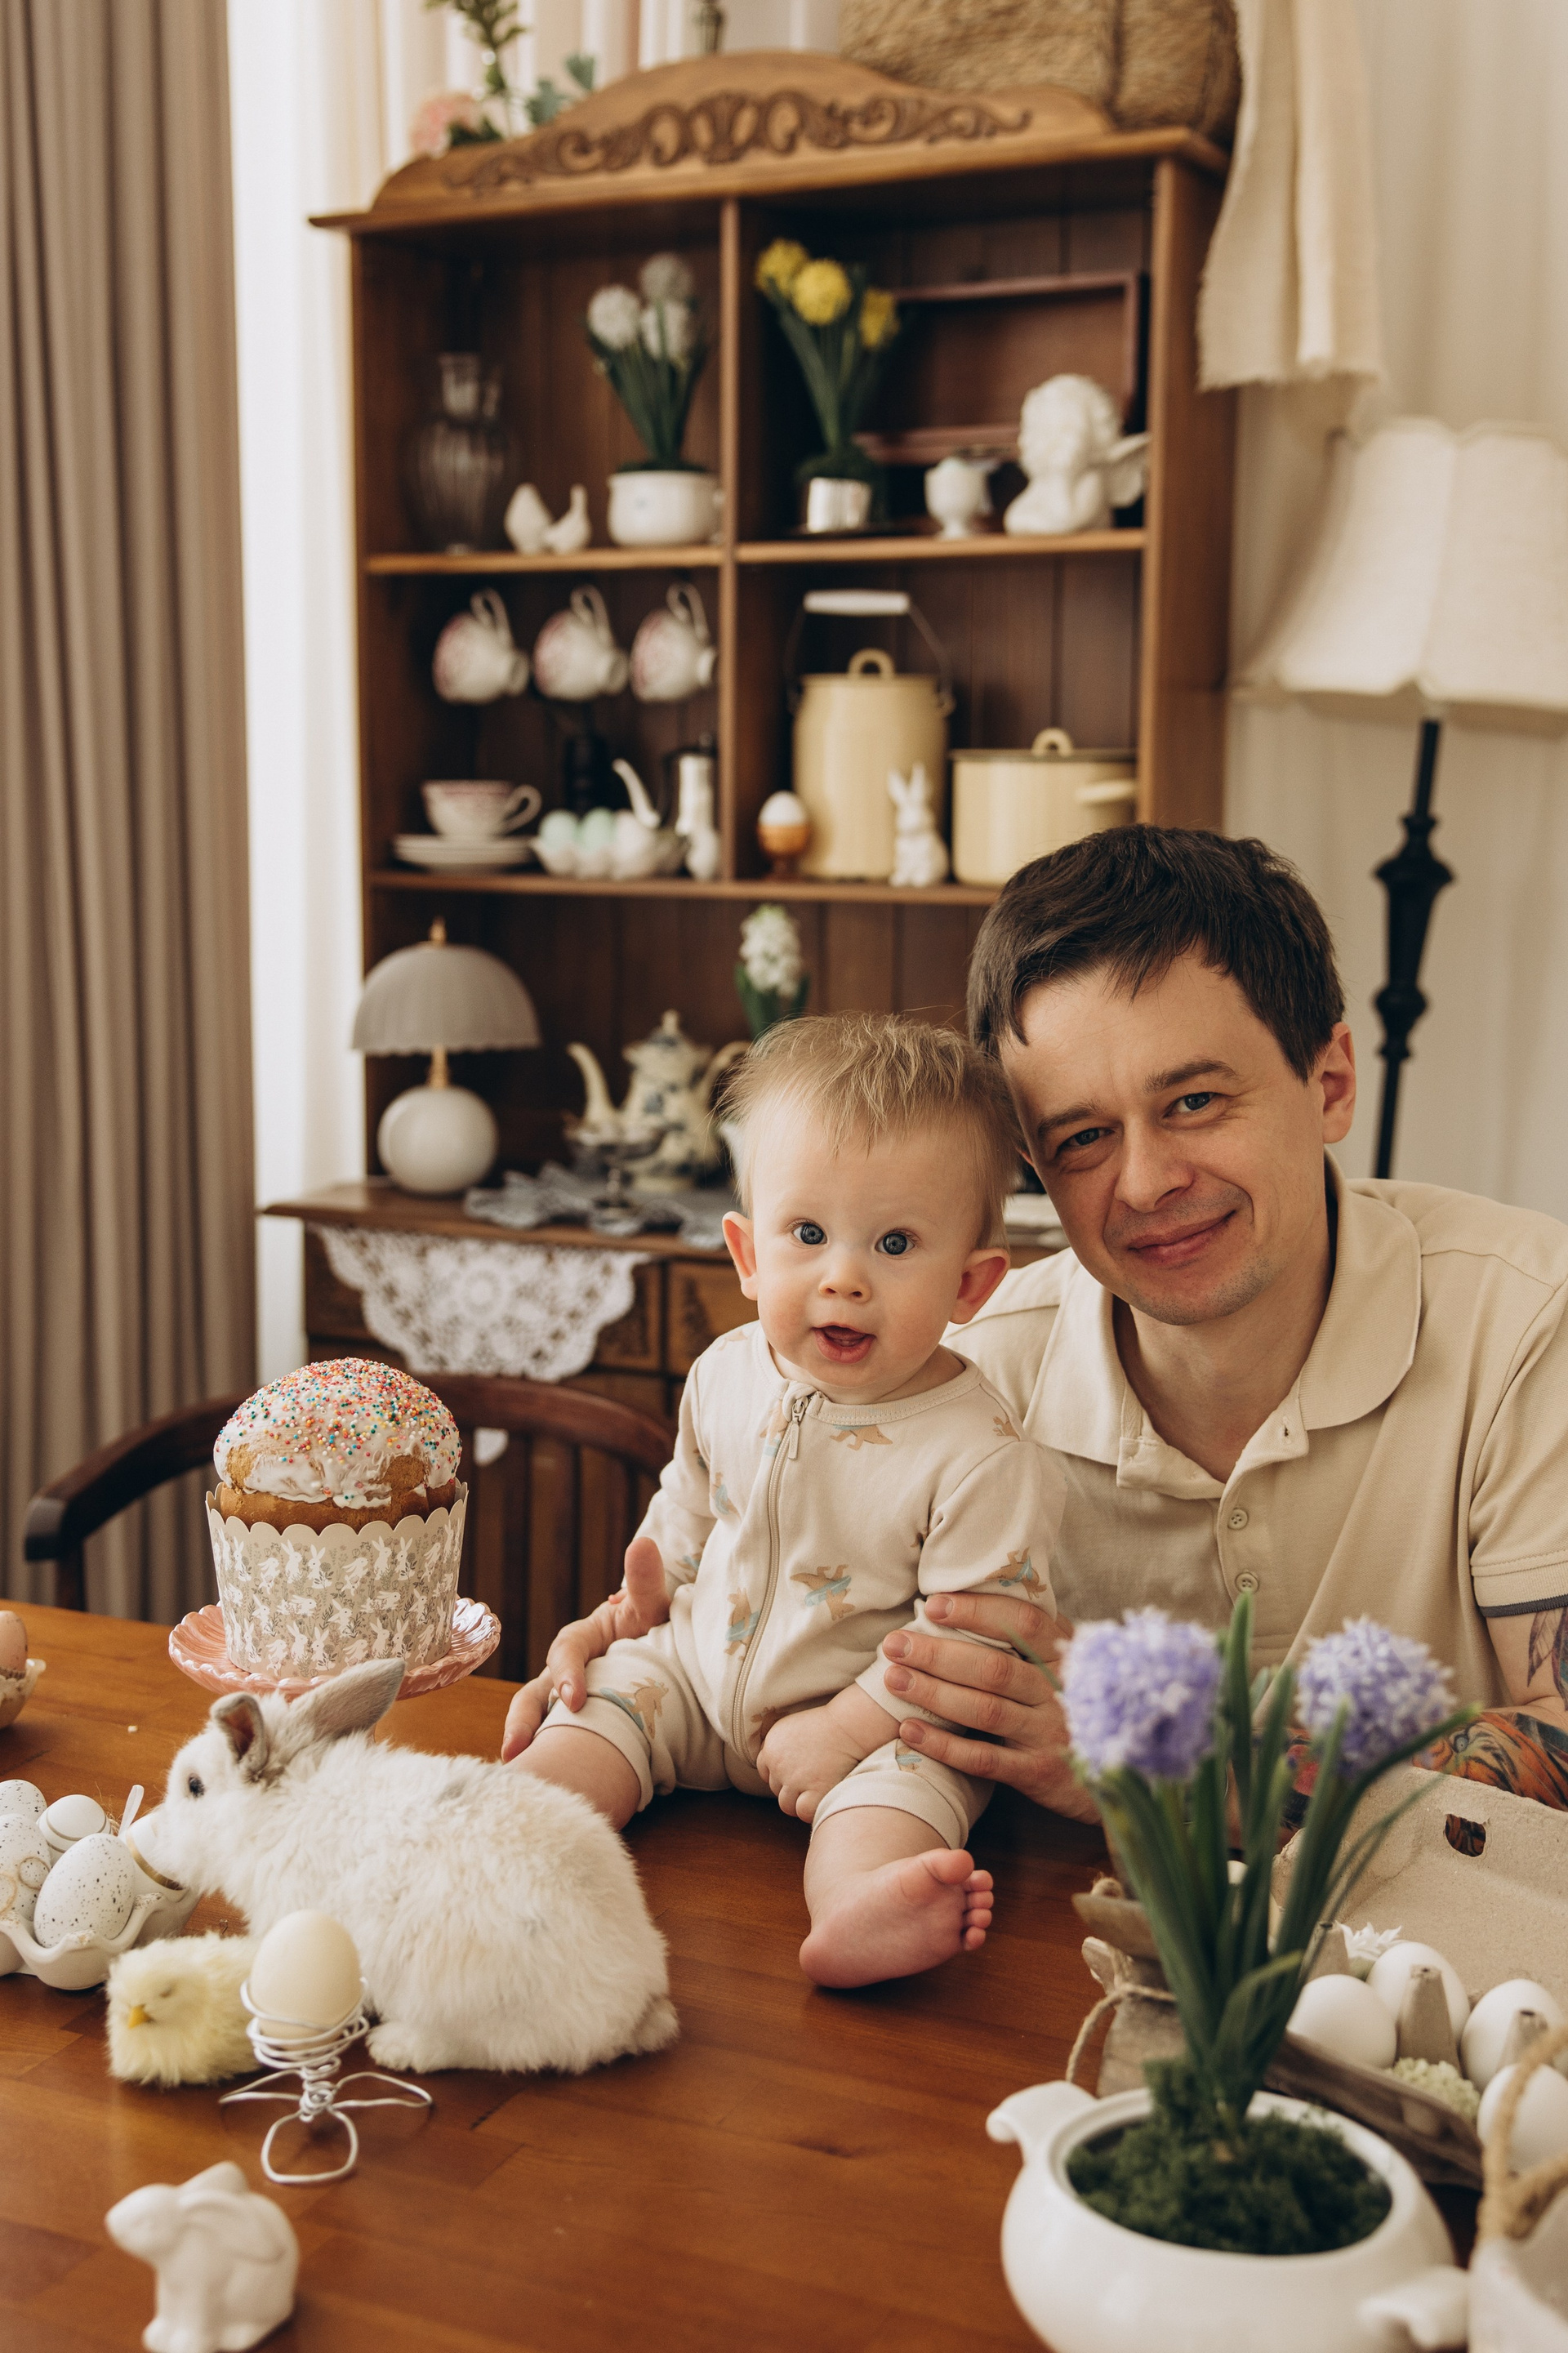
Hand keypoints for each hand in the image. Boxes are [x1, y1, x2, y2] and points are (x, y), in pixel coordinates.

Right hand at [500, 1535, 668, 1761]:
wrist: (662, 1658)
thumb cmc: (653, 1629)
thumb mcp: (653, 1607)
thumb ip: (646, 1581)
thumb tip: (642, 1543)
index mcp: (581, 1641)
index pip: (565, 1653)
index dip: (566, 1674)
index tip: (573, 1699)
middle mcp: (564, 1674)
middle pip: (534, 1695)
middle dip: (523, 1722)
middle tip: (518, 1750)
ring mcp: (564, 1704)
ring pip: (535, 1722)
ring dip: (524, 1745)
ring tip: (517, 1775)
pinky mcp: (573, 1730)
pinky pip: (552, 1744)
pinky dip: (544, 1761)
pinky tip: (540, 1790)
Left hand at [757, 1706, 869, 1822]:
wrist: (849, 1726)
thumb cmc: (827, 1725)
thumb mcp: (794, 1726)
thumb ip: (781, 1746)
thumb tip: (779, 1766)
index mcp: (771, 1746)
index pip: (765, 1770)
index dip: (780, 1774)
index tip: (796, 1773)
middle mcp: (778, 1764)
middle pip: (776, 1788)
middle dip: (791, 1786)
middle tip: (812, 1778)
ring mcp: (794, 1780)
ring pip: (786, 1804)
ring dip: (800, 1800)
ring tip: (818, 1788)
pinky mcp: (813, 1790)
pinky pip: (802, 1811)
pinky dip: (810, 1808)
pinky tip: (822, 1797)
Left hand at [879, 1592, 1098, 1823]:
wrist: (1122, 1775)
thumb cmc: (1079, 1707)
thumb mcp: (1073, 1664)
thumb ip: (1038, 1637)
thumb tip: (976, 1596)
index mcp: (1068, 1656)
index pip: (1023, 1624)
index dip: (977, 1612)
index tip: (933, 1605)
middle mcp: (1061, 1692)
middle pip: (994, 1667)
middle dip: (938, 1654)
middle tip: (894, 1644)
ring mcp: (1051, 1734)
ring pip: (986, 1710)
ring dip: (934, 1694)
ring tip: (894, 1680)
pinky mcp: (1039, 1773)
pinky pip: (986, 1759)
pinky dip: (945, 1746)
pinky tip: (911, 1732)